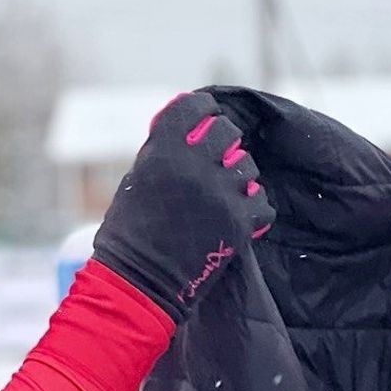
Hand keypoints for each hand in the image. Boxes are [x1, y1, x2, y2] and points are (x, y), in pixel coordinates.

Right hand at [92, 91, 273, 321]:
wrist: (138, 282)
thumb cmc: (128, 233)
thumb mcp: (136, 180)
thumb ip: (163, 152)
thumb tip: (189, 130)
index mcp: (162, 151)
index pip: (195, 107)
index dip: (201, 113)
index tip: (202, 122)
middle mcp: (195, 166)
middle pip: (227, 132)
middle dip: (222, 144)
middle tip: (213, 161)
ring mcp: (221, 194)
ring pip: (247, 167)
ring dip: (237, 178)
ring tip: (219, 196)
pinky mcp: (239, 223)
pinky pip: (261, 202)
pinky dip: (251, 208)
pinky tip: (236, 216)